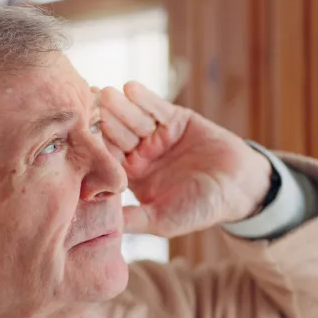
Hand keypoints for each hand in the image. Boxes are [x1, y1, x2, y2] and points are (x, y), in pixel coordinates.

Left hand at [98, 82, 272, 237]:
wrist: (240, 188)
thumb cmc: (201, 210)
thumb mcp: (163, 220)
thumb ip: (134, 220)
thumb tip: (103, 229)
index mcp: (131, 177)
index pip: (109, 161)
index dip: (95, 151)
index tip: (77, 140)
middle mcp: (140, 154)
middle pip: (117, 136)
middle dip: (103, 122)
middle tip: (84, 108)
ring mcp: (156, 135)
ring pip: (133, 119)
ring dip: (119, 107)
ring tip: (104, 94)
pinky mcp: (174, 119)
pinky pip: (156, 108)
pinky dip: (145, 98)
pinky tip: (130, 88)